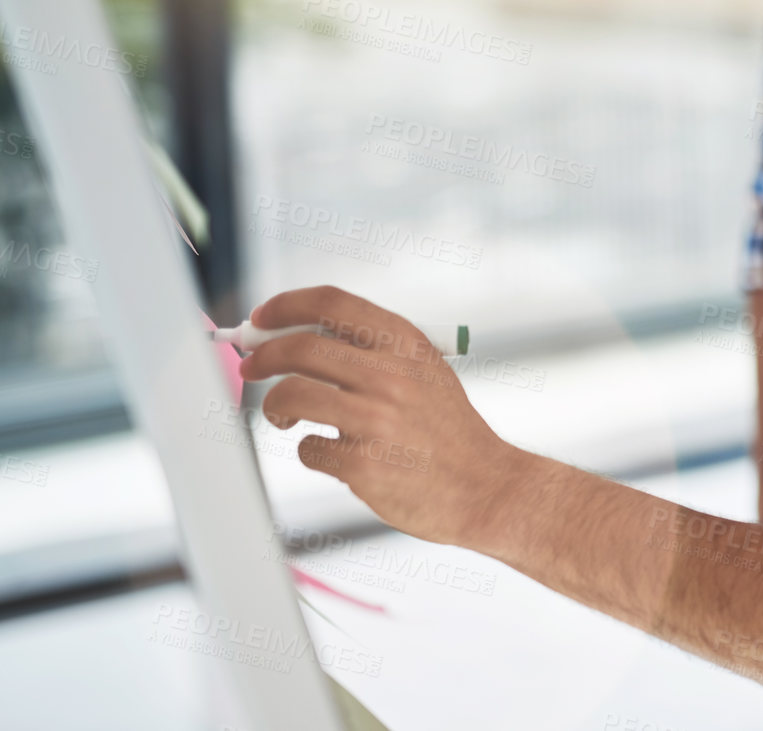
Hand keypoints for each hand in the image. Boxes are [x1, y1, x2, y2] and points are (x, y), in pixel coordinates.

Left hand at [238, 285, 529, 548]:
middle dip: (262, 356)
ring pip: (291, 395)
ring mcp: (376, 420)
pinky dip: (311, 450)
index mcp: (406, 344)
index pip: (331, 303)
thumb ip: (375, 351)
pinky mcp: (363, 464)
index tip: (261, 318)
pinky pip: (309, 448)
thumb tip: (298, 336)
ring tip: (285, 416)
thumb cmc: (448, 432)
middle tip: (252, 366)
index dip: (285, 306)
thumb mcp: (425, 372)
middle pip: (299, 347)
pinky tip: (333, 454)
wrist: (484, 486)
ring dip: (276, 406)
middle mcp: (391, 374)